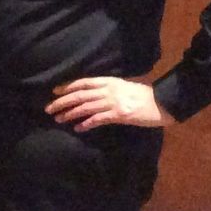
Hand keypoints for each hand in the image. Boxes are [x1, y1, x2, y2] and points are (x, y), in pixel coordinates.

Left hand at [46, 77, 171, 131]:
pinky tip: (78, 128)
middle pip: (80, 95)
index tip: (54, 92)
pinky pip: (98, 119)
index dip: (67, 87)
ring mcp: (114, 102)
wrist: (162, 103)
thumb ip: (108, 89)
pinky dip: (86, 123)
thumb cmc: (144, 95)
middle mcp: (109, 90)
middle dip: (62, 101)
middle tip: (49, 109)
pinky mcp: (120, 115)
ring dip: (70, 114)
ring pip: (86, 107)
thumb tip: (91, 94)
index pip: (83, 82)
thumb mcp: (123, 87)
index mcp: (109, 81)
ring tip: (59, 119)